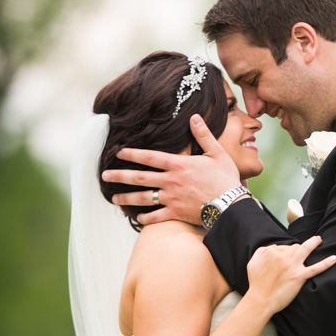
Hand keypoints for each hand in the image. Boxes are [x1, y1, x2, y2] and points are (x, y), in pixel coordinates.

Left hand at [102, 115, 240, 225]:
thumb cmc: (226, 179)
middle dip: (120, 176)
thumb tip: (195, 117)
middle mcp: (171, 181)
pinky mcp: (176, 214)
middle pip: (140, 177)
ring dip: (126, 198)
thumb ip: (203, 135)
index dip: (132, 154)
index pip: (150, 157)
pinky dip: (146, 219)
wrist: (231, 205)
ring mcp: (171, 199)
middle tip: (104, 175)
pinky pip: (156, 217)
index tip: (119, 152)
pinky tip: (138, 218)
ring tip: (113, 198)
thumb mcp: (217, 153)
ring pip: (143, 198)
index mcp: (178, 165)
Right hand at [246, 237, 335, 316]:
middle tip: (301, 254)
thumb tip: (274, 246)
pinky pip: (315, 268)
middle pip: (296, 247)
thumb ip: (261, 251)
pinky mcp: (299, 277)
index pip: (285, 246)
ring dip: (313, 243)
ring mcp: (292, 266)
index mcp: (272, 253)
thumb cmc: (256, 284)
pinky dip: (326, 263)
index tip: (288, 257)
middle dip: (299, 249)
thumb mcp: (252, 263)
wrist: (260, 300)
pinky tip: (334, 258)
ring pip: (305, 249)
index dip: (287, 251)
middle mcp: (283, 257)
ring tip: (319, 240)